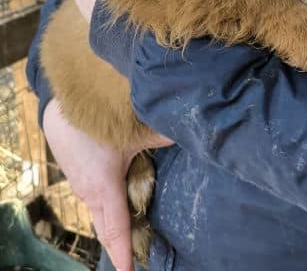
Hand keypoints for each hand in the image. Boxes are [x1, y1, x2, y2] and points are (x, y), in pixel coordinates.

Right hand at [44, 98, 172, 270]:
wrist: (60, 107)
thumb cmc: (96, 118)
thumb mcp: (132, 127)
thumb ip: (162, 135)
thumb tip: (189, 134)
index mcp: (105, 187)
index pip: (117, 230)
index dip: (124, 254)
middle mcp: (90, 193)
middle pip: (106, 228)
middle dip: (120, 245)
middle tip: (134, 258)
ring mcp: (80, 185)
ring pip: (99, 211)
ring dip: (113, 221)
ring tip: (131, 230)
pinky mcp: (76, 176)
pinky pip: (93, 197)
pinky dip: (105, 204)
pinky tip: (116, 197)